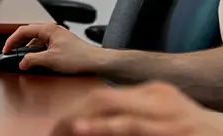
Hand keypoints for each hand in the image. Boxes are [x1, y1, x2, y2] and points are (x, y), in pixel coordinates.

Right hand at [3, 23, 109, 74]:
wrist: (96, 62)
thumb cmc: (79, 58)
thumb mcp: (50, 60)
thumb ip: (33, 60)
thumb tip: (22, 62)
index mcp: (49, 29)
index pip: (23, 30)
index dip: (11, 40)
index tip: (6, 50)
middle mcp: (53, 30)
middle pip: (29, 35)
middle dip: (18, 45)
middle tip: (10, 54)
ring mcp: (58, 38)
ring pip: (37, 42)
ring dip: (29, 51)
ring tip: (24, 61)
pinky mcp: (62, 46)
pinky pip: (44, 47)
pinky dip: (37, 54)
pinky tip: (37, 63)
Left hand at [51, 82, 222, 135]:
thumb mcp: (168, 125)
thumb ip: (138, 123)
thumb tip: (101, 129)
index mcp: (153, 93)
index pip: (103, 97)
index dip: (76, 112)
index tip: (59, 127)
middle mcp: (156, 96)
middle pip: (99, 99)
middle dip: (71, 115)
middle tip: (52, 131)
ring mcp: (163, 111)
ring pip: (108, 108)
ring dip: (78, 122)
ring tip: (58, 131)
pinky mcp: (170, 127)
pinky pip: (129, 126)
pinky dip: (102, 129)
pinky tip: (82, 130)